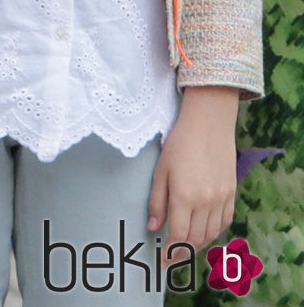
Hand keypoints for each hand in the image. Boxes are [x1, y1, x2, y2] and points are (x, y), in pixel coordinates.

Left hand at [148, 86, 238, 259]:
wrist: (209, 123)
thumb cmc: (179, 142)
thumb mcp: (161, 169)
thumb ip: (157, 201)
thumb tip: (154, 227)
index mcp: (184, 196)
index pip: (178, 236)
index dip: (170, 253)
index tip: (162, 261)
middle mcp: (205, 201)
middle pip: (195, 239)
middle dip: (182, 252)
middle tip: (172, 256)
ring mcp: (221, 198)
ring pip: (211, 234)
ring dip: (198, 245)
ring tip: (185, 246)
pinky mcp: (231, 193)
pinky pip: (225, 222)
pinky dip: (215, 232)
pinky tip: (205, 232)